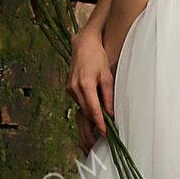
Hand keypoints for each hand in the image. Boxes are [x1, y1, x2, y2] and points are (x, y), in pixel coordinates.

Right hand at [67, 27, 114, 146]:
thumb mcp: (107, 77)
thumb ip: (108, 96)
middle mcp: (75, 88)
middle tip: (106, 130)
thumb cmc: (97, 58)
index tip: (104, 133)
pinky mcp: (69, 87)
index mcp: (85, 84)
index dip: (99, 123)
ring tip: (102, 119)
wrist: (83, 45)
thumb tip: (111, 113)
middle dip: (96, 121)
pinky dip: (87, 105)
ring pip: (82, 107)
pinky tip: (94, 105)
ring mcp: (70, 88)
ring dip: (92, 113)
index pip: (93, 110)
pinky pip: (79, 101)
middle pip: (87, 111)